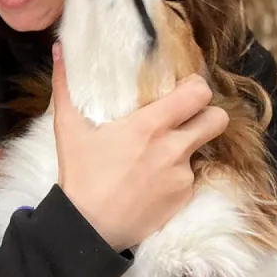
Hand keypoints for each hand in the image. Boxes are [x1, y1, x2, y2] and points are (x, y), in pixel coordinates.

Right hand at [52, 43, 228, 250]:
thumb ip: (65, 84)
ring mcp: (182, 176)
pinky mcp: (183, 199)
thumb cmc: (79, 174)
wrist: (87, 228)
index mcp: (151, 125)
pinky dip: (176, 175)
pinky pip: (190, 178)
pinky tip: (153, 180)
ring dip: (187, 147)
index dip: (196, 88)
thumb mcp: (68, 127)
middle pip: (218, 119)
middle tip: (187, 116)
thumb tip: (59, 48)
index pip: (198, 94)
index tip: (182, 89)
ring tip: (160, 153)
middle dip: (207, 114)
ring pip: (201, 150)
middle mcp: (174, 148)